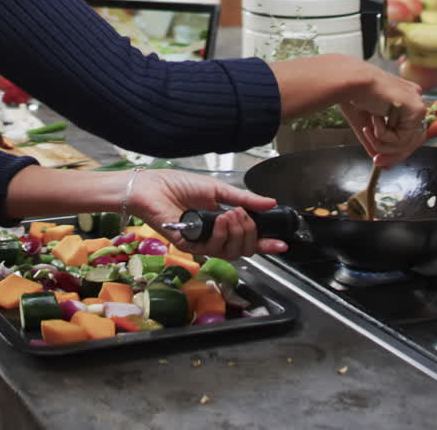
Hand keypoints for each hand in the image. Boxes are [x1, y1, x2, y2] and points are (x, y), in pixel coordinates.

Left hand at [128, 169, 288, 260]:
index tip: (281, 244)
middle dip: (250, 233)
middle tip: (244, 216)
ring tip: (231, 215)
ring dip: (237, 233)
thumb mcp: (218, 189)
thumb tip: (270, 203)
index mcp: (223, 222)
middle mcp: (215, 235)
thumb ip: (244, 198)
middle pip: (243, 249)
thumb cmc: (181, 184)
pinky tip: (221, 220)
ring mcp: (203, 242)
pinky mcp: (191, 247)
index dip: (265, 243)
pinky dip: (221, 235)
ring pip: (231, 252)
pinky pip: (213, 249)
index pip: (248, 238)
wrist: (154, 187)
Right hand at [340, 65, 426, 165]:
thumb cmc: (353, 95)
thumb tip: (382, 164)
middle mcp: (414, 100)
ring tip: (367, 128)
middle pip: (411, 141)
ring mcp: (417, 104)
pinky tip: (374, 118)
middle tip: (376, 161)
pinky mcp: (416, 109)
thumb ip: (378, 141)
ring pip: (406, 143)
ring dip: (382, 142)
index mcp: (405, 99)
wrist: (350, 81)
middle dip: (391, 154)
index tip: (377, 159)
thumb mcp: (367, 123)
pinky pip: (402, 139)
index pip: (408, 133)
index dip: (394, 149)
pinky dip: (383, 135)